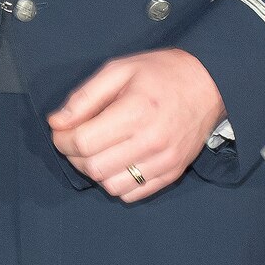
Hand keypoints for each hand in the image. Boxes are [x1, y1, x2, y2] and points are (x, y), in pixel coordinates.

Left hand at [48, 49, 225, 202]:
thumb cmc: (160, 73)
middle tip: (73, 139)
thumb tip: (56, 122)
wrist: (208, 84)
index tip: (60, 130)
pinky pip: (133, 194)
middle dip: (73, 156)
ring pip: (111, 186)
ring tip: (94, 150)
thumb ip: (84, 97)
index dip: (62, 139)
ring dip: (94, 171)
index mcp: (136, 112)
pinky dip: (116, 183)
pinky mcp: (172, 174)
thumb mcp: (118, 70)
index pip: (84, 142)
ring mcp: (164, 162)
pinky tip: (115, 161)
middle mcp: (151, 142)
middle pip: (94, 167)